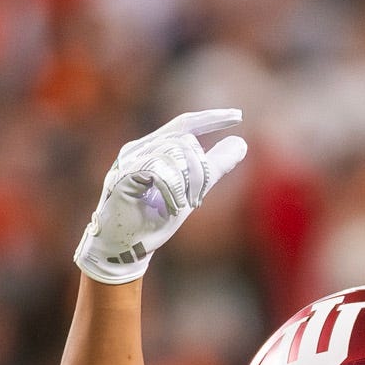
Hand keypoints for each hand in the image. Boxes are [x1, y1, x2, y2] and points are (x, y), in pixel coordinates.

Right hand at [74, 109, 246, 284]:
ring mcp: (129, 161)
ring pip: (175, 153)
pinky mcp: (123, 176)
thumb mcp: (193, 189)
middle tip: (197, 200)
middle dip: (201, 170)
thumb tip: (240, 143)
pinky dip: (173, 190)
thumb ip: (214, 167)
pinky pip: (160, 170)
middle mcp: (139, 149)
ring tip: (183, 205)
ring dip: (188, 183)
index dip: (211, 119)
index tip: (238, 116)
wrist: (126, 247)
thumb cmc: (154, 219)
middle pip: (185, 140)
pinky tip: (173, 207)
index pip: (184, 124)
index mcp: (153, 148)